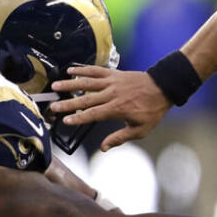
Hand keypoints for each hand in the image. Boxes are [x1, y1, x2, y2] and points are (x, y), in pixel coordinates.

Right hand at [49, 67, 170, 150]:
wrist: (163, 87)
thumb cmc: (152, 110)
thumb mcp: (140, 129)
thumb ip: (120, 138)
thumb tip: (104, 148)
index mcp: (117, 109)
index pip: (93, 114)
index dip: (78, 118)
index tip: (65, 121)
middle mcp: (112, 94)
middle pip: (86, 99)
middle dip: (68, 103)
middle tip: (53, 106)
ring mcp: (112, 82)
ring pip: (87, 82)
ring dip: (70, 84)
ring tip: (56, 85)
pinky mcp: (114, 73)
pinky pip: (95, 70)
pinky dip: (83, 69)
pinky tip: (71, 70)